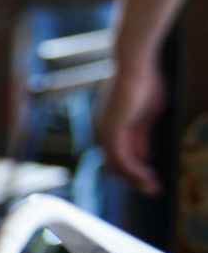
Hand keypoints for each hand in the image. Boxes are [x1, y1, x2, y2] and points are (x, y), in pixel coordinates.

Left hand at [95, 51, 165, 195]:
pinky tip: (146, 177)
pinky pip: (119, 158)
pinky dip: (132, 170)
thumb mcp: (144, 116)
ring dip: (134, 179)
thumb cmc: (142, 82)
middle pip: (114, 164)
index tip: (151, 180)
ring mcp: (103, 131)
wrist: (135, 63)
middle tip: (152, 189)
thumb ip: (140, 136)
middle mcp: (101, 131)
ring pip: (116, 165)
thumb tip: (142, 156)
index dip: (134, 170)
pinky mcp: (110, 129)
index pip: (118, 156)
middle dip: (134, 179)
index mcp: (108, 127)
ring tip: (152, 188)